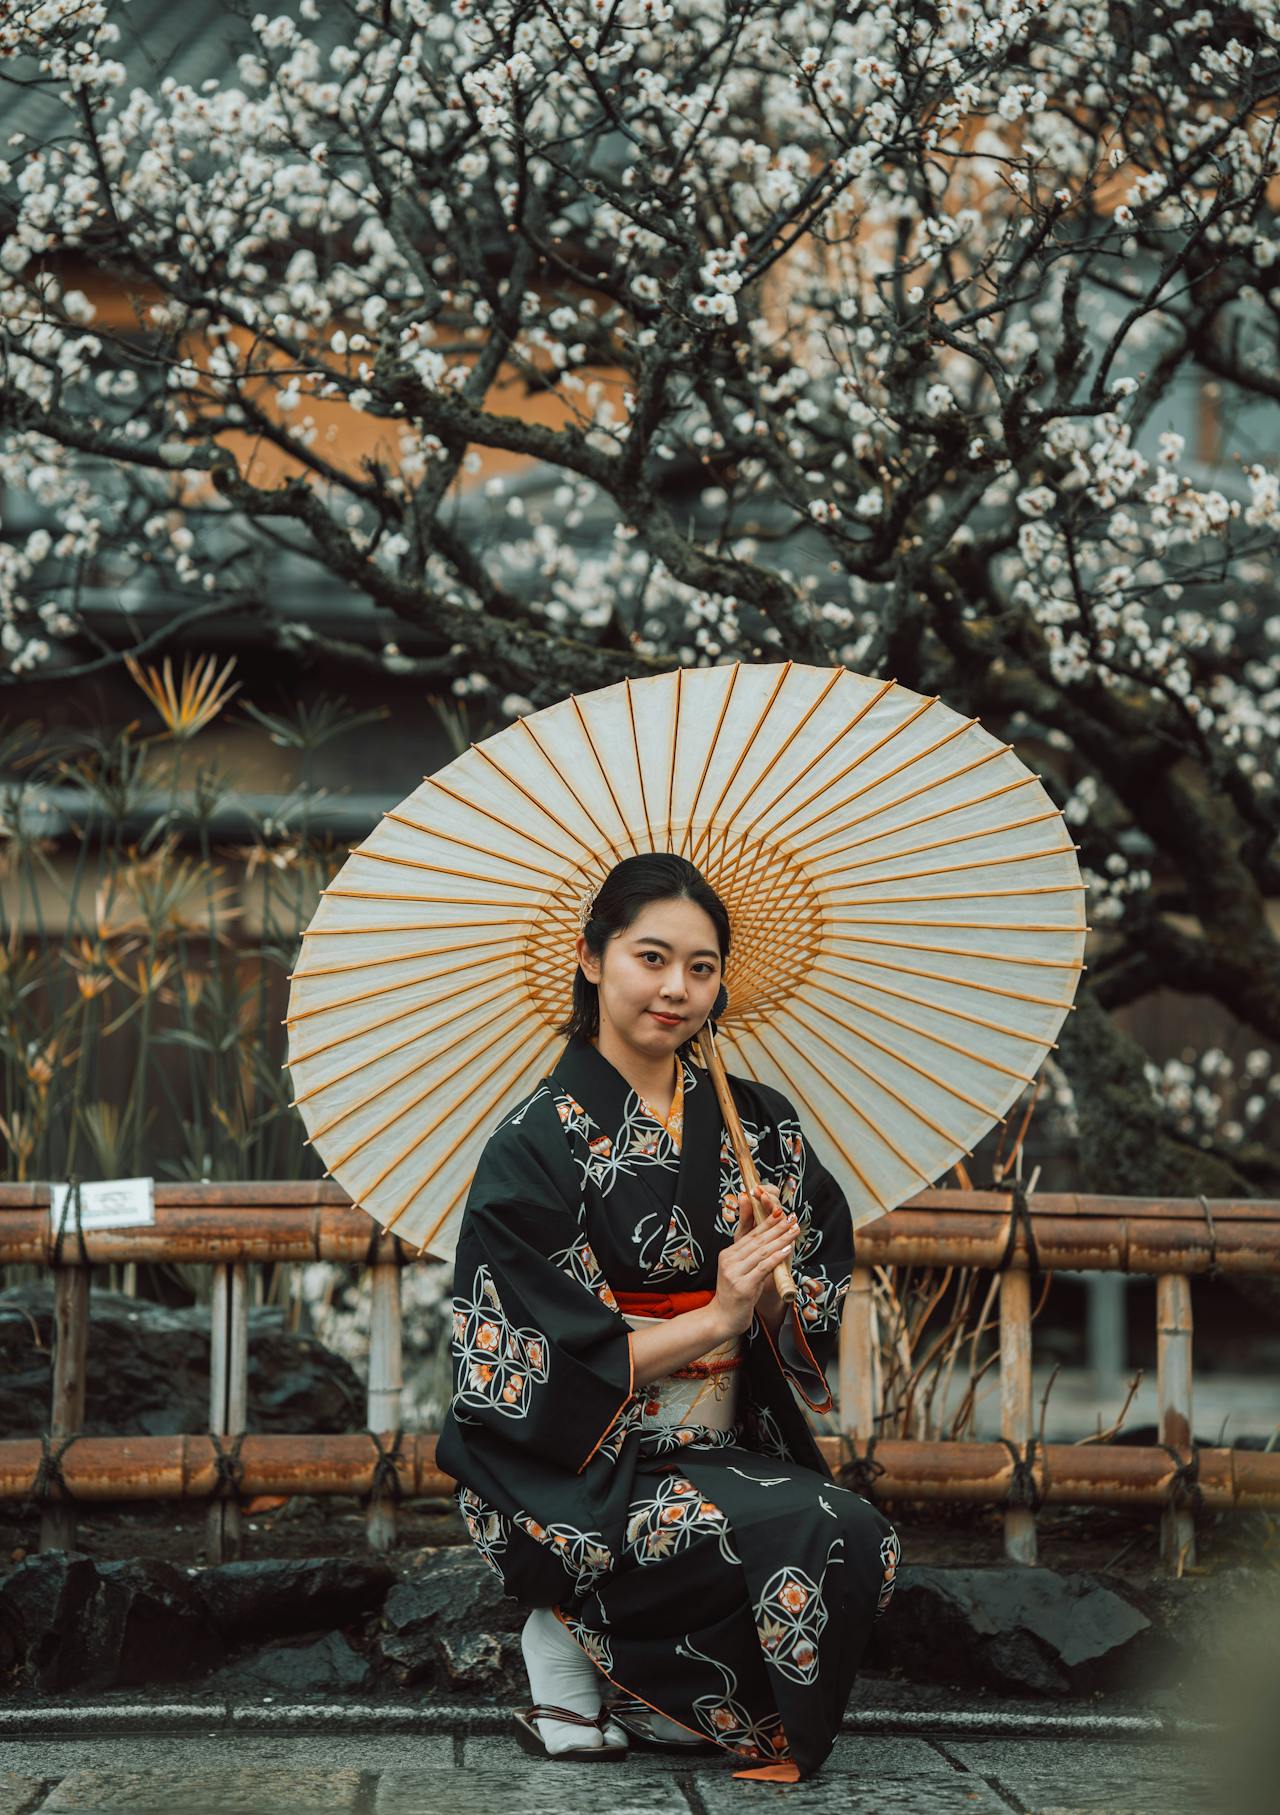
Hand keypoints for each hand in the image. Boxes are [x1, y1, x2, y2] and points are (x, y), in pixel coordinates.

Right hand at [712, 1188, 797, 1336]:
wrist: (721, 1319)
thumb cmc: (735, 1296)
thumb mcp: (741, 1272)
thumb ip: (752, 1257)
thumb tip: (771, 1241)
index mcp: (727, 1254)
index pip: (750, 1234)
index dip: (766, 1222)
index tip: (780, 1212)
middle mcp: (729, 1260)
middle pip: (757, 1240)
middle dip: (777, 1227)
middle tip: (792, 1217)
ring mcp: (734, 1273)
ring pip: (762, 1251)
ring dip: (781, 1239)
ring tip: (794, 1231)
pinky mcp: (743, 1286)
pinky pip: (763, 1268)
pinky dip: (776, 1257)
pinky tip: (787, 1250)